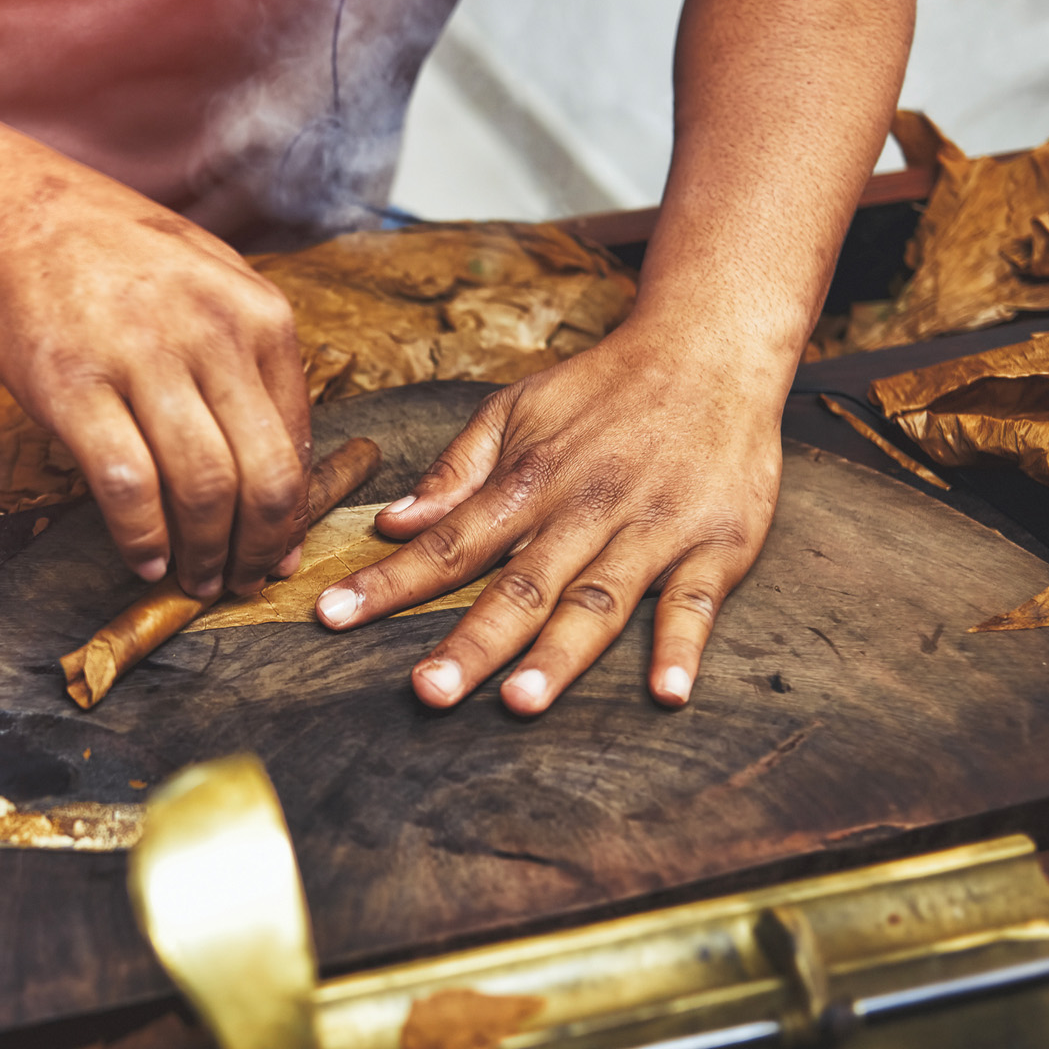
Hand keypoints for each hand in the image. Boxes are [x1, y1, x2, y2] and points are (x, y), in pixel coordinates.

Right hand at [0, 167, 311, 598]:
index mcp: (261, 316)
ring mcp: (143, 359)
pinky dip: (142, 536)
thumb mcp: (218, 294)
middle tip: (242, 581)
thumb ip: (257, 381)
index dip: (291, 515)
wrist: (25, 219)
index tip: (275, 552)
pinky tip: (144, 557)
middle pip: (264, 476)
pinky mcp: (76, 386)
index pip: (297, 442)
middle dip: (258, 548)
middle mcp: (213, 336)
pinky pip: (126, 485)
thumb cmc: (128, 267)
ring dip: (205, 553)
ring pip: (202, 489)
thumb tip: (285, 496)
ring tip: (196, 579)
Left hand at [313, 324, 785, 712]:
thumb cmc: (603, 387)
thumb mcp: (516, 408)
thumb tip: (392, 524)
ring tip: (520, 702)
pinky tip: (667, 692)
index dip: (388, 584)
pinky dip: (682, 646)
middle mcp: (584, 511)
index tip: (331, 617)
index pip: (446, 544)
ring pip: (598, 602)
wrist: (711, 347)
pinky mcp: (717, 544)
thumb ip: (456, 471)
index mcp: (529, 482)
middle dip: (472, 642)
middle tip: (428, 692)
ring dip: (559, 655)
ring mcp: (652, 530)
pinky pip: (697, 601)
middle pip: (520, 587)